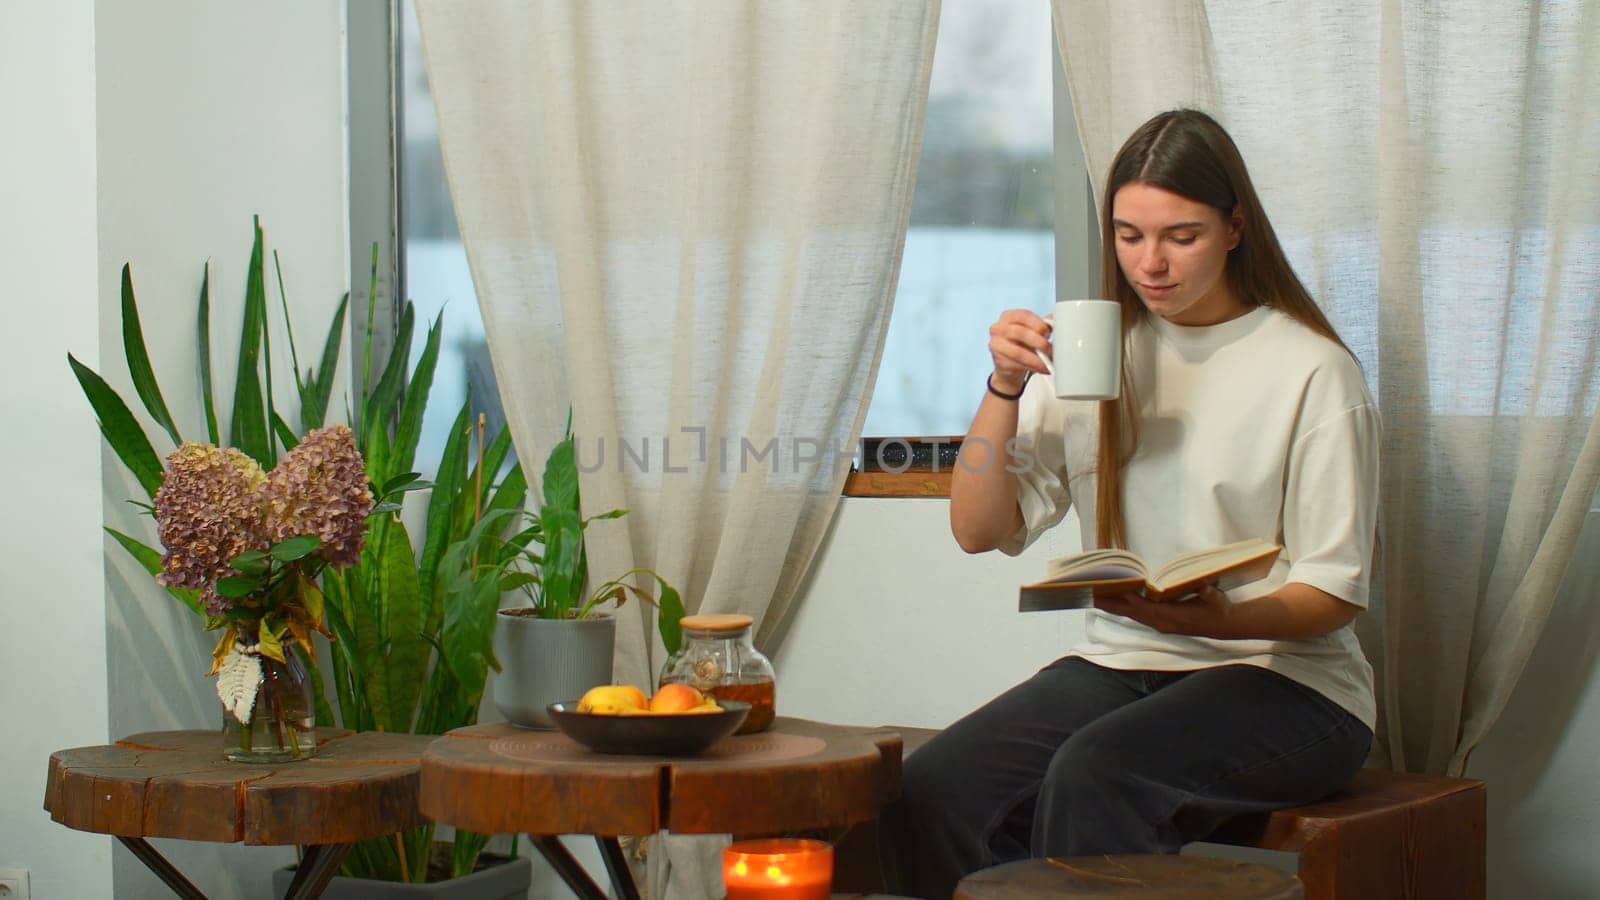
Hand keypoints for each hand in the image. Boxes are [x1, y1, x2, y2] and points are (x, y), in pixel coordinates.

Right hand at [987, 309, 1051, 394]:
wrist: (1010, 364)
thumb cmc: (1022, 343)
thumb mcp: (1032, 332)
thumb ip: (1044, 326)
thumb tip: (1058, 321)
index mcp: (1008, 316)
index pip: (1023, 315)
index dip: (1038, 323)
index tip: (1048, 332)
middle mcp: (998, 328)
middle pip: (1019, 333)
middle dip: (1038, 342)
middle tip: (1049, 348)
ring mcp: (995, 345)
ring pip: (1017, 352)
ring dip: (1035, 359)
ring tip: (1047, 362)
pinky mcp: (998, 361)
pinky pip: (1016, 365)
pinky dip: (1032, 367)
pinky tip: (1041, 368)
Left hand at [1093, 583, 1232, 638]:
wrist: (1225, 625)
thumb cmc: (1220, 608)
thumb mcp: (1216, 598)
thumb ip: (1208, 593)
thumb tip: (1203, 586)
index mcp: (1174, 618)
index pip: (1149, 608)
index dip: (1133, 600)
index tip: (1117, 592)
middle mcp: (1163, 623)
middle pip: (1133, 613)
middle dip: (1113, 604)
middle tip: (1092, 596)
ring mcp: (1161, 625)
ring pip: (1133, 615)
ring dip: (1115, 607)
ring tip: (1096, 598)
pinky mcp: (1161, 623)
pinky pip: (1138, 616)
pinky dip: (1125, 609)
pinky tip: (1115, 603)